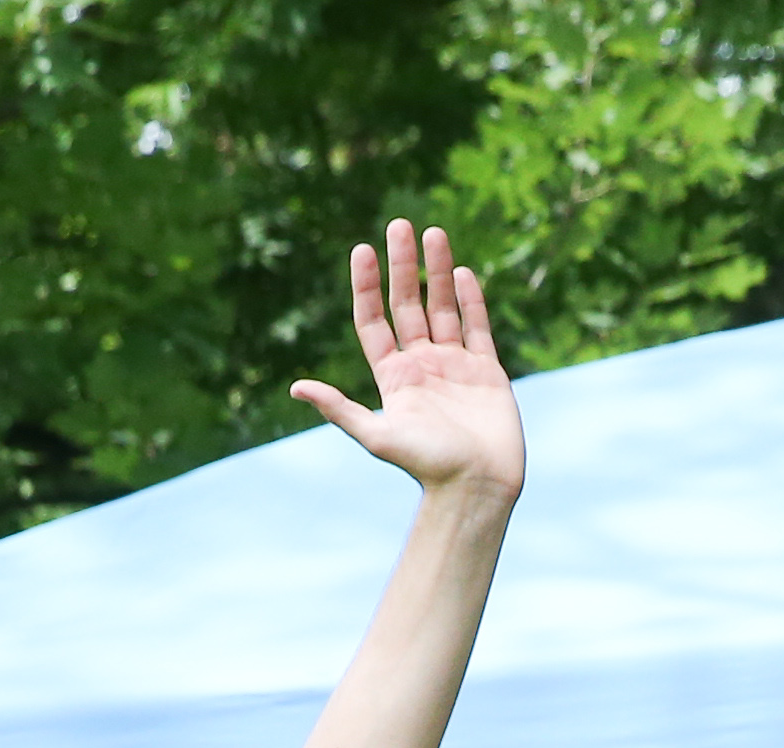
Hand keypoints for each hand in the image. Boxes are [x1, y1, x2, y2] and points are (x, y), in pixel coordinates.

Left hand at [289, 224, 518, 504]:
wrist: (477, 487)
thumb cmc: (426, 466)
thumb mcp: (377, 436)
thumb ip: (340, 409)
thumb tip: (296, 388)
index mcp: (393, 377)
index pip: (374, 321)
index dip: (366, 286)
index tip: (362, 251)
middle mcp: (422, 366)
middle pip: (408, 304)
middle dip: (403, 265)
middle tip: (399, 224)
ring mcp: (455, 367)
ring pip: (443, 308)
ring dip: (438, 271)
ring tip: (434, 233)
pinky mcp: (487, 373)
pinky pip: (477, 328)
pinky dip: (471, 300)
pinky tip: (463, 272)